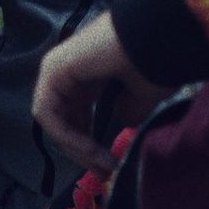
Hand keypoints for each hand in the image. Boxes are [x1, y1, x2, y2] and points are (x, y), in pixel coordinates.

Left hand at [32, 12, 154, 172]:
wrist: (159, 36)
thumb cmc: (157, 60)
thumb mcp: (144, 94)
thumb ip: (129, 109)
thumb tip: (123, 121)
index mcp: (86, 72)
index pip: (75, 113)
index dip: (89, 141)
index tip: (109, 164)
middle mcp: (67, 70)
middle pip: (63, 118)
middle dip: (82, 149)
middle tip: (104, 172)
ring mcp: (56, 68)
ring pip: (54, 119)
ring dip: (75, 147)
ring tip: (101, 166)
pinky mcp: (53, 71)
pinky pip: (49, 113)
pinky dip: (66, 136)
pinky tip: (90, 150)